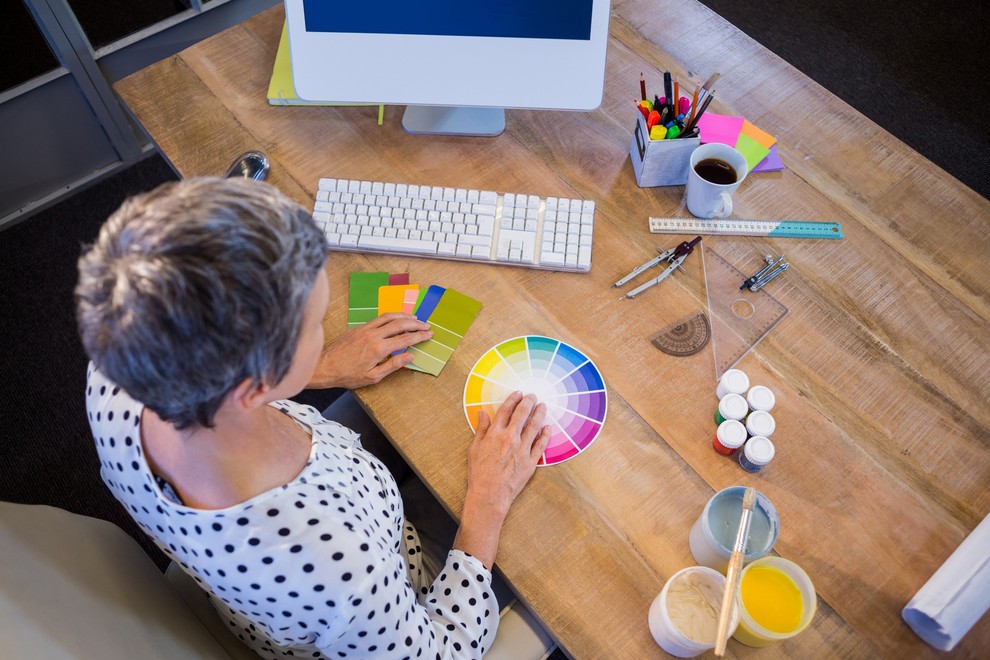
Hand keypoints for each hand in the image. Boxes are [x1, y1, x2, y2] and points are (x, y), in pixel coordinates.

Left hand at [308, 313, 431, 388]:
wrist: (325, 366)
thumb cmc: (348, 375)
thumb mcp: (373, 376)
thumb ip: (393, 365)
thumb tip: (410, 357)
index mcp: (379, 349)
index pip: (405, 339)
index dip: (419, 336)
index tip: (429, 334)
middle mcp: (373, 335)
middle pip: (400, 324)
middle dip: (415, 324)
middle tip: (426, 325)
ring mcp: (365, 329)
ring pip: (389, 317)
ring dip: (404, 316)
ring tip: (414, 317)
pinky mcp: (358, 327)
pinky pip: (378, 318)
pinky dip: (390, 317)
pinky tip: (395, 319)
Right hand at [454, 392, 550, 566]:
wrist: (489, 494)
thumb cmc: (479, 473)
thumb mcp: (474, 448)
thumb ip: (481, 429)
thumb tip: (482, 413)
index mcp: (495, 433)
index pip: (506, 410)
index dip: (513, 399)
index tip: (518, 393)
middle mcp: (510, 438)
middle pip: (522, 414)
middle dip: (528, 402)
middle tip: (533, 395)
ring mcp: (522, 449)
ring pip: (534, 426)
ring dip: (540, 414)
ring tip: (543, 406)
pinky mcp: (531, 461)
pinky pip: (541, 445)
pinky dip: (546, 435)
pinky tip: (548, 428)